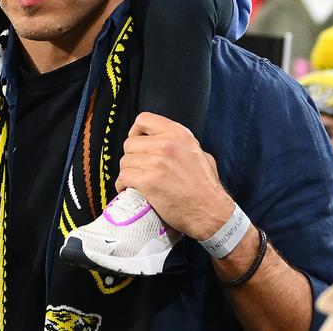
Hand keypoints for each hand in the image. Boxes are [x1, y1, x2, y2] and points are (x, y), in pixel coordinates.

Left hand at [115, 112, 233, 239]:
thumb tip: (166, 140)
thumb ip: (181, 143)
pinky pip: (123, 177)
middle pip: (130, 143)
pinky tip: (129, 189)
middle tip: (138, 167)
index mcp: (178, 134)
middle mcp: (166, 145)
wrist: (210, 212)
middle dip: (132, 156)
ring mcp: (156, 163)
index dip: (136, 131)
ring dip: (128, 171)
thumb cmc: (206, 186)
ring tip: (135, 180)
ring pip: (125, 161)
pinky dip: (122, 184)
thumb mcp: (200, 153)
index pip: (143, 119)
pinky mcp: (148, 182)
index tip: (137, 141)